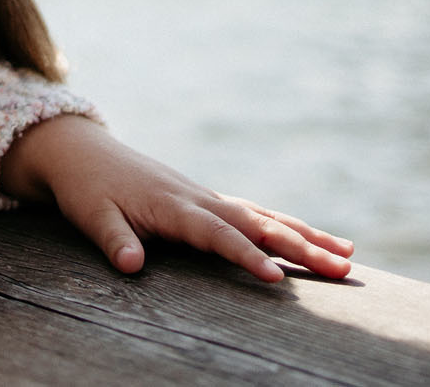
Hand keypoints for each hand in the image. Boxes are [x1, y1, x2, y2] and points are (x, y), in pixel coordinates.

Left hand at [0, 114, 353, 282]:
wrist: (81, 151)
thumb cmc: (86, 187)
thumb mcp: (90, 214)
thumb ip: (112, 238)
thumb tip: (130, 265)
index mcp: (173, 206)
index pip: (217, 235)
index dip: (246, 257)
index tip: (275, 279)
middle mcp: (199, 198)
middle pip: (258, 224)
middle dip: (301, 247)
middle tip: (342, 270)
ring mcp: (207, 196)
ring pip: (265, 216)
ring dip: (306, 235)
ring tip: (348, 256)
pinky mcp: (208, 199)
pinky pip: (257, 212)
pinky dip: (288, 224)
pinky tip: (315, 238)